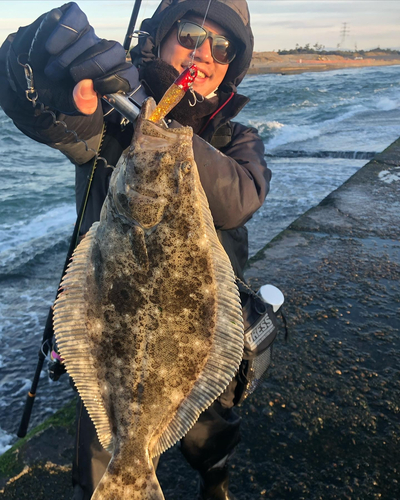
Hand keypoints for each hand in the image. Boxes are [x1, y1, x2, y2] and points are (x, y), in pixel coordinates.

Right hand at [6, 2, 140, 113]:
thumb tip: (89, 91)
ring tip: (51, 71)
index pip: (128, 72)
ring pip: (91, 38)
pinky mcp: (74, 18)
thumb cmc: (54, 90)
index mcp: (110, 76)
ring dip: (68, 58)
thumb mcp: (69, 103)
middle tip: (72, 76)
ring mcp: (90, 34)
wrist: (28, 72)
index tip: (98, 87)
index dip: (118, 79)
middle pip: (116, 51)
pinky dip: (62, 35)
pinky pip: (76, 20)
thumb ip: (82, 103)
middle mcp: (104, 53)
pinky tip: (50, 49)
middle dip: (94, 66)